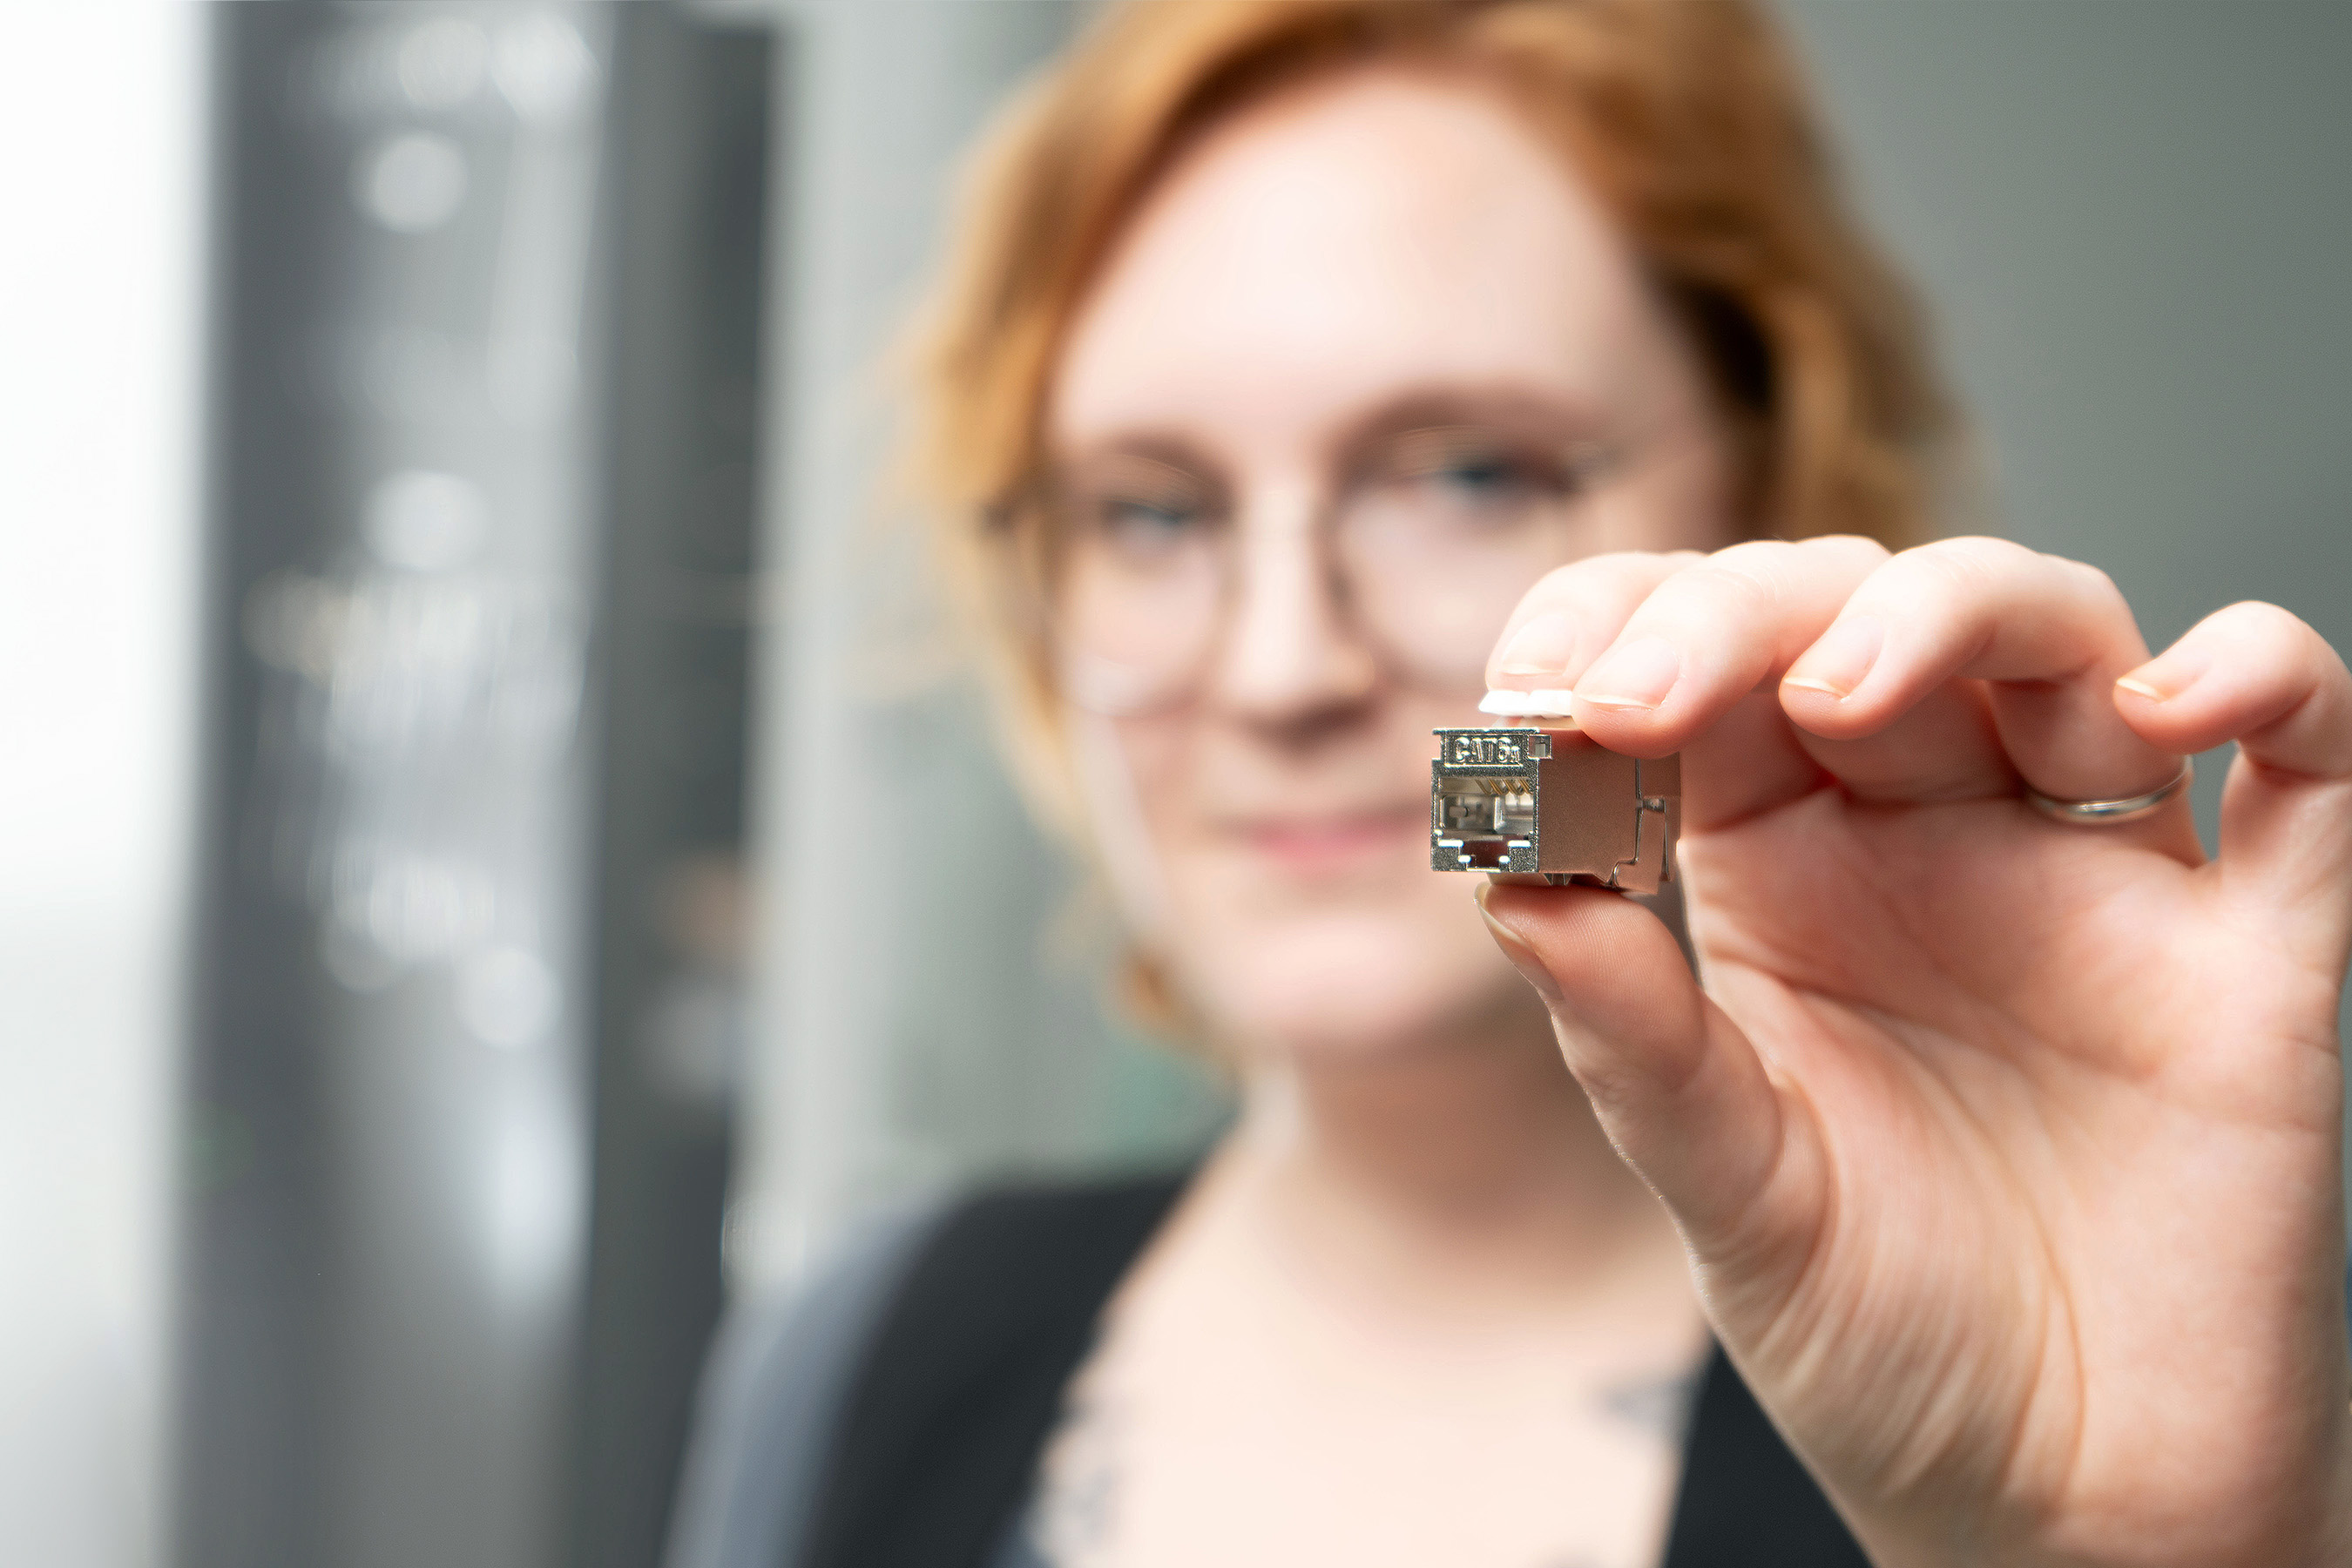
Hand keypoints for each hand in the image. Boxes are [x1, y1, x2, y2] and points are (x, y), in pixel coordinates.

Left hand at [1475, 536, 2351, 1567]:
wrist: (2060, 1511)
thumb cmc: (1881, 1338)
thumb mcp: (1728, 1190)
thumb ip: (1631, 1036)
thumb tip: (1505, 873)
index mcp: (1782, 870)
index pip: (1703, 676)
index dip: (1617, 639)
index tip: (1531, 693)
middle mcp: (1934, 838)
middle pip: (1860, 617)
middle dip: (1745, 616)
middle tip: (1640, 695)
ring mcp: (2098, 875)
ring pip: (2058, 636)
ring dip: (1956, 610)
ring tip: (1848, 688)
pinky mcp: (2255, 950)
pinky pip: (2308, 757)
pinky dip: (2268, 680)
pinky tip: (2171, 702)